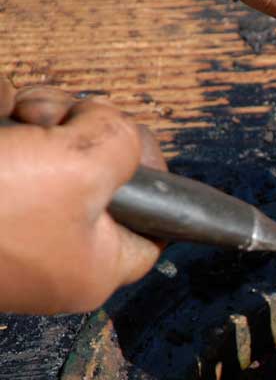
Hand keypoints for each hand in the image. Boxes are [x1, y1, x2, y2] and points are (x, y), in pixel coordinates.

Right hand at [0, 79, 164, 313]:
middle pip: (98, 174)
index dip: (156, 178)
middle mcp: (55, 251)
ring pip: (45, 148)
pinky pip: (5, 144)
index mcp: (95, 266)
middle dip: (77, 129)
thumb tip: (118, 135)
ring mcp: (11, 226)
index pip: (155, 228)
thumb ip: (124, 146)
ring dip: (30, 113)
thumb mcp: (81, 168)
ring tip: (11, 119)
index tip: (134, 141)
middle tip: (51, 121)